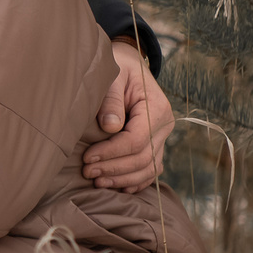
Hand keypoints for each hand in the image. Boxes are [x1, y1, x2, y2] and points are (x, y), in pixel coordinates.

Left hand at [85, 39, 172, 190]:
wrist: (129, 66)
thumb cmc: (118, 69)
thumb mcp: (113, 76)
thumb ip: (111, 100)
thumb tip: (110, 127)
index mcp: (157, 108)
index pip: (136, 140)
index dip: (112, 152)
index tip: (87, 157)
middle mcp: (165, 125)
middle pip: (143, 158)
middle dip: (114, 169)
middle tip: (88, 172)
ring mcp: (162, 137)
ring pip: (149, 168)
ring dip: (123, 178)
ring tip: (98, 182)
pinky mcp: (156, 144)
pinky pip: (151, 169)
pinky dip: (136, 181)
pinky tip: (118, 186)